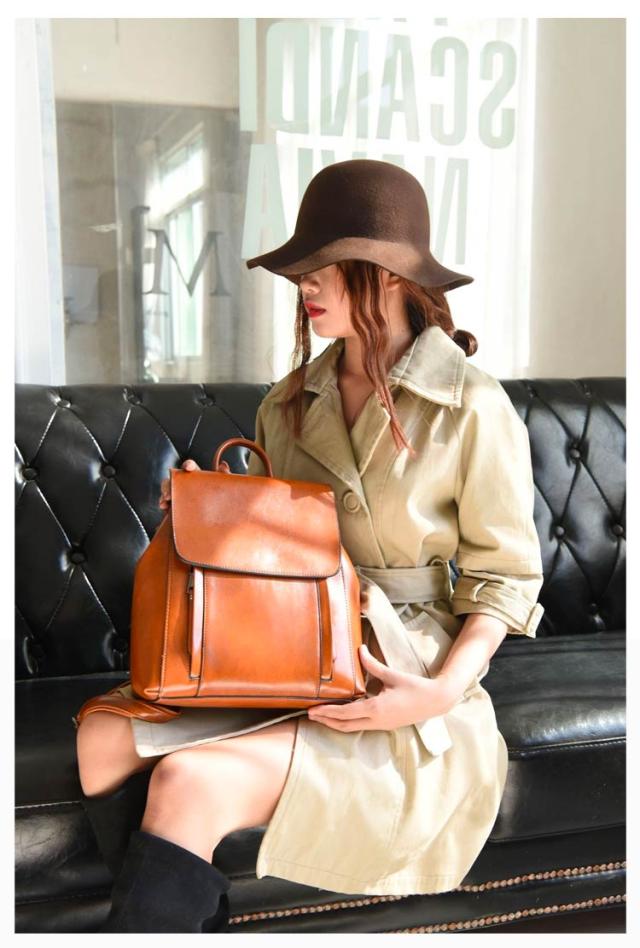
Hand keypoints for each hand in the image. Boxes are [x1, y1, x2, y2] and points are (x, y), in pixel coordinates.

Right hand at [158, 458, 230, 508]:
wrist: (220, 519)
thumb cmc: (222, 501)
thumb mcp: (226, 489)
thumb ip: (226, 477)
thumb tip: (223, 465)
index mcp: (198, 477)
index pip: (192, 467)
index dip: (189, 465)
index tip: (188, 468)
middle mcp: (188, 484)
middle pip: (175, 479)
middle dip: (170, 483)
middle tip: (170, 493)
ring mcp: (181, 495)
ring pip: (168, 490)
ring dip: (164, 494)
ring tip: (165, 502)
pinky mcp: (177, 506)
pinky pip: (167, 503)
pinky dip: (163, 504)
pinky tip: (164, 507)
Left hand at [306, 643, 456, 731]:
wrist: (435, 701)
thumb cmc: (414, 687)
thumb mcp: (391, 674)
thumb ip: (372, 665)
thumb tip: (359, 650)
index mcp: (376, 708)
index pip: (345, 713)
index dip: (327, 712)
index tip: (313, 710)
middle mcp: (376, 720)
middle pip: (344, 726)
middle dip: (326, 721)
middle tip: (310, 715)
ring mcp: (381, 725)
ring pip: (352, 728)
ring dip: (336, 723)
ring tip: (322, 717)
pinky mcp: (385, 725)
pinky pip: (361, 726)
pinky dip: (348, 723)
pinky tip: (342, 716)